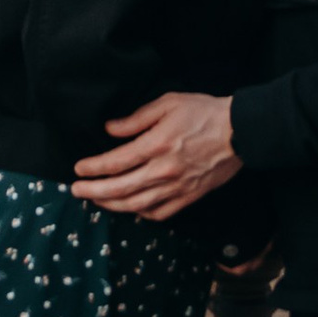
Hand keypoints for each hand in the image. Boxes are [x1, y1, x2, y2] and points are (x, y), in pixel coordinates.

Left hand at [72, 91, 240, 221]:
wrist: (241, 132)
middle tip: (76, 190)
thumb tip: (110, 129)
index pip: (115, 162)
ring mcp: (177, 187)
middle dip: (93, 191)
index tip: (78, 169)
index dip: (93, 167)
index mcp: (156, 145)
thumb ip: (136, 118)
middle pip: (120, 188)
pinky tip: (130, 208)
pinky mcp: (189, 197)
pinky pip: (160, 213)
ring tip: (96, 200)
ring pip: (136, 205)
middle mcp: (164, 170)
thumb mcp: (168, 103)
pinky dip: (140, 213)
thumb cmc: (204, 112)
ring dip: (111, 204)